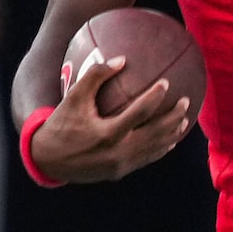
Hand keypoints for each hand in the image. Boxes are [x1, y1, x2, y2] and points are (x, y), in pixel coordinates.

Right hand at [27, 53, 190, 184]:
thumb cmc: (60, 123)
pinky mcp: (120, 172)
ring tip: (184, 119)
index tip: (166, 83)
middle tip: (186, 102)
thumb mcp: (73, 97)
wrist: (46, 159)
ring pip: (155, 149)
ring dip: (172, 134)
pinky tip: (169, 139)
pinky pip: (146, 159)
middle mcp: (118, 152)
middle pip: (157, 133)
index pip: (140, 112)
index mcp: (108, 133)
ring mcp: (121, 165)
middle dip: (174, 117)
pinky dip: (160, 148)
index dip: (156, 96)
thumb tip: (121, 59)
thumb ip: (96, 75)